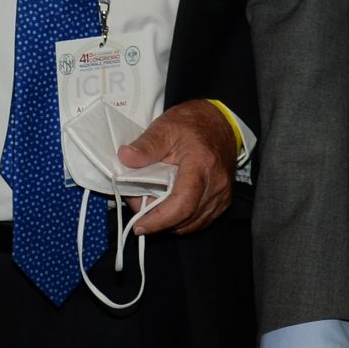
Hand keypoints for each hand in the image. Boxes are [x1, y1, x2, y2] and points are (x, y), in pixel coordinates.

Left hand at [116, 98, 236, 234]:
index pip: (182, 204)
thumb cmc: (192, 123)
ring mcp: (222, 195)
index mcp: (202, 164)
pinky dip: (182, 219)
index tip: (139, 225)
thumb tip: (125, 158)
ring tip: (152, 203)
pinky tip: (169, 205)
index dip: (159, 220)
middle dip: (158, 220)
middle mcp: (216, 184)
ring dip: (170, 221)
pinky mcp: (223, 201)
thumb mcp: (165, 127)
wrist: (220, 122)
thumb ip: (146, 145)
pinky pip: (200, 220)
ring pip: (192, 224)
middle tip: (138, 204)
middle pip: (185, 218)